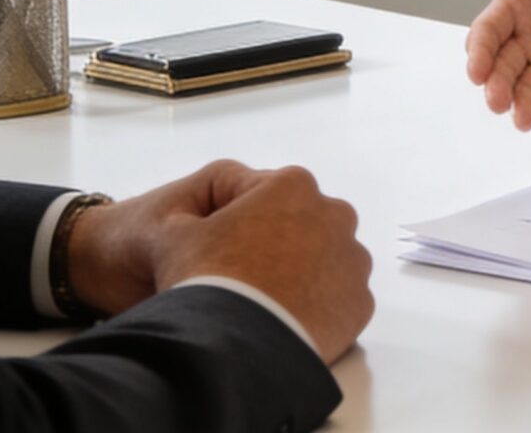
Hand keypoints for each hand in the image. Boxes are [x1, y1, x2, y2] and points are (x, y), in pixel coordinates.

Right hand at [67, 160, 374, 364]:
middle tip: (241, 277)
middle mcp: (335, 214)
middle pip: (298, 225)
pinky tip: (287, 322)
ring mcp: (352, 261)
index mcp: (292, 184)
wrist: (237, 347)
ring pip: (323, 261)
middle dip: (275, 244)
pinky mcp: (360, 303)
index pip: (259, 194)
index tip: (216, 249)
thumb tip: (199, 215)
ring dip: (301, 274)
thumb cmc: (204, 278)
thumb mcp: (171, 229)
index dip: (232, 221)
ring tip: (265, 302)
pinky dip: (317, 308)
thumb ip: (190, 208)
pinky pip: (336, 300)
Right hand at [464, 0, 530, 134]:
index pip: (487, 33)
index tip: (477, 71)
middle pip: (500, 68)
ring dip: (520, 107)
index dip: (480, 52)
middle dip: (496, 86)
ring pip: (523, 91)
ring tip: (524, 121)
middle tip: (497, 101)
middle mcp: (521, 42)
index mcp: (512, 10)